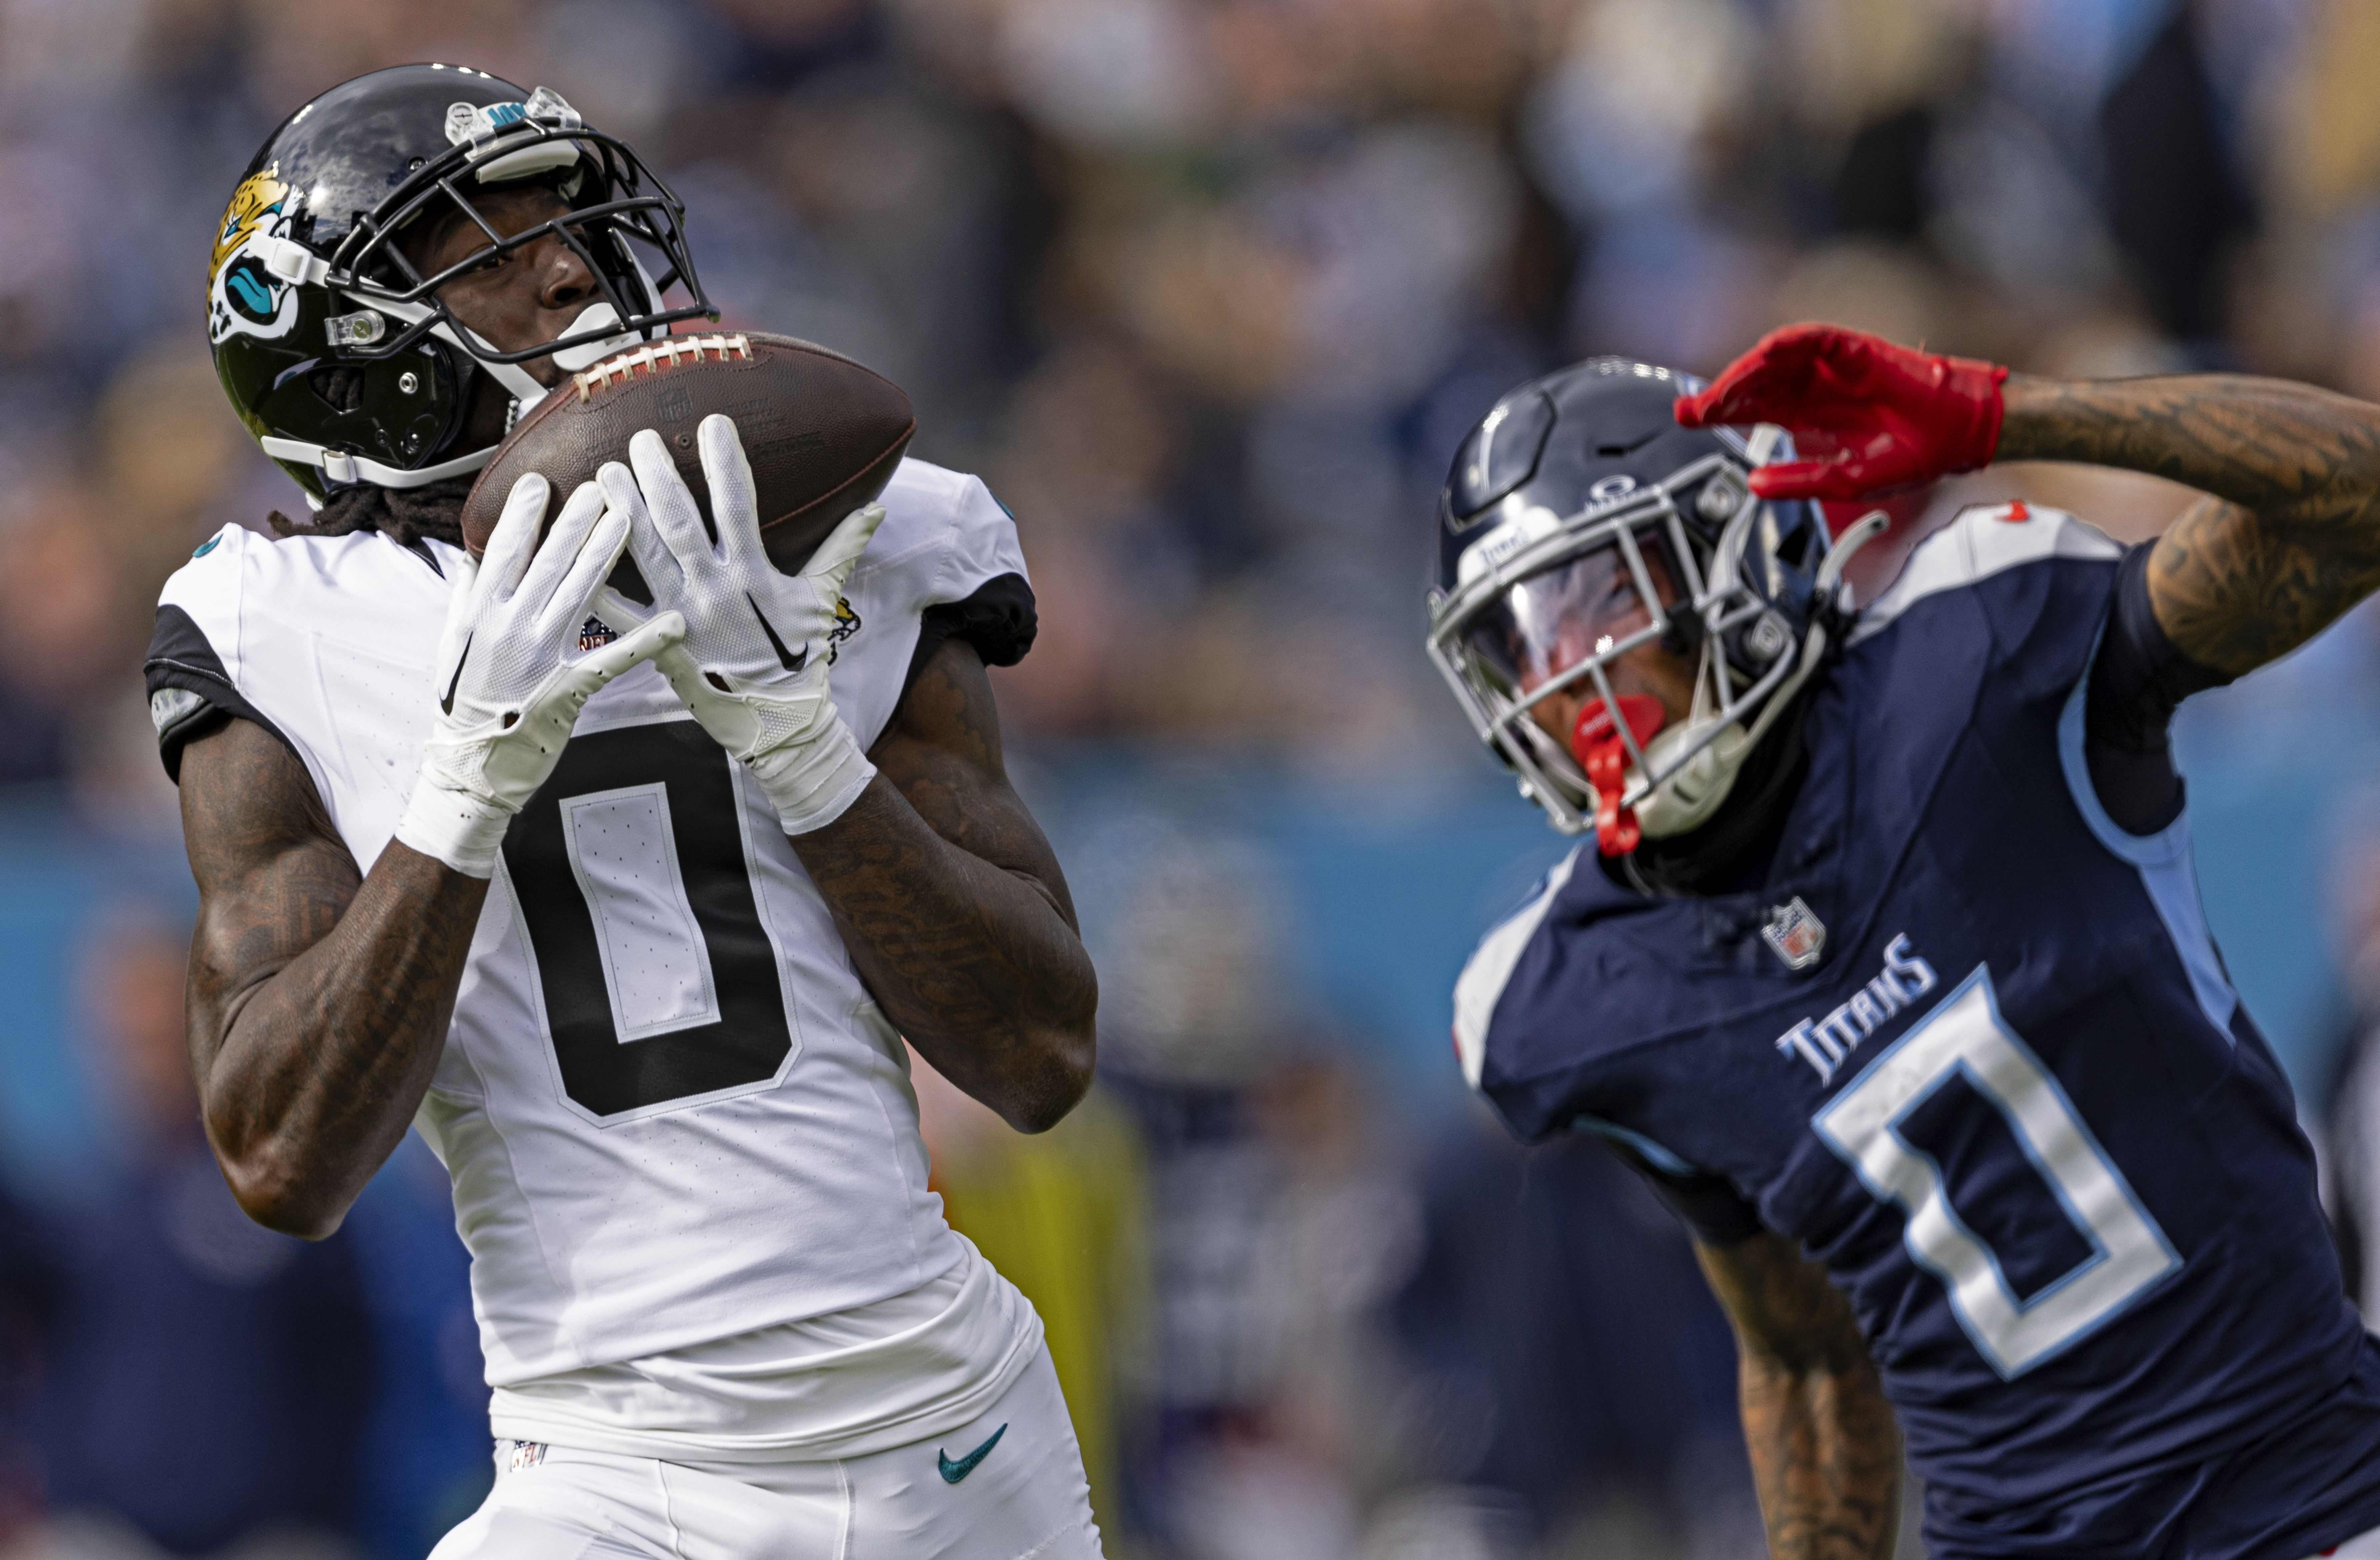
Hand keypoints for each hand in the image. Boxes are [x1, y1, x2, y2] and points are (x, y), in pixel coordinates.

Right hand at [394, 473, 684, 876]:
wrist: (470, 765)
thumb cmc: (464, 705)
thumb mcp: (452, 647)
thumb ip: (463, 601)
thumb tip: (467, 561)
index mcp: (480, 614)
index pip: (502, 553)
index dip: (523, 516)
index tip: (542, 481)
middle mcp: (508, 628)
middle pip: (547, 563)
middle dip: (576, 521)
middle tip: (603, 484)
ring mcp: (539, 656)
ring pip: (579, 594)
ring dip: (606, 554)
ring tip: (630, 517)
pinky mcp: (569, 688)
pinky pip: (613, 658)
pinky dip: (647, 641)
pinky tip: (675, 623)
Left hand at [601, 415, 885, 833]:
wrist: (778, 722)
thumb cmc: (801, 659)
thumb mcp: (823, 600)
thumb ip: (843, 548)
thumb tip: (876, 508)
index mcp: (754, 574)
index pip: (739, 505)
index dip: (725, 463)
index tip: (715, 423)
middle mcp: (714, 590)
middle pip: (680, 521)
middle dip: (660, 475)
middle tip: (642, 437)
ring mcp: (683, 616)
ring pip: (646, 556)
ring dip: (623, 513)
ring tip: (606, 472)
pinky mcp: (661, 644)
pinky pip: (622, 615)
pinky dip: (598, 589)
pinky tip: (576, 557)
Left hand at [1674, 322, 2008, 500]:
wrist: (1960, 434)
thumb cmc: (1912, 454)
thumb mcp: (1845, 479)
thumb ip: (1799, 480)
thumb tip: (1754, 485)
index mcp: (1810, 416)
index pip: (1753, 410)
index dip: (1719, 413)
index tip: (1687, 420)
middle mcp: (1814, 388)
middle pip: (1755, 385)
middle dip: (1719, 396)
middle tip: (1688, 411)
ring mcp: (1833, 367)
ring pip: (1776, 362)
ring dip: (1745, 374)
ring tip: (1718, 394)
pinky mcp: (1856, 350)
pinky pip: (1814, 340)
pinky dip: (1787, 343)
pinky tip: (1763, 353)